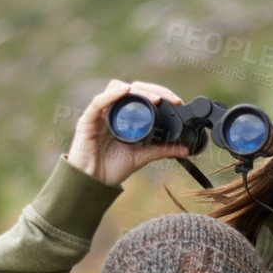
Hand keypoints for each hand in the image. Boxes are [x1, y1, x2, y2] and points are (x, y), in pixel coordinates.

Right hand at [65, 79, 195, 186]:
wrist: (93, 183)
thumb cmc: (111, 168)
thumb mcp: (142, 156)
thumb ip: (161, 150)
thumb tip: (185, 150)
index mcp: (124, 116)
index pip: (142, 95)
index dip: (160, 93)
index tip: (177, 102)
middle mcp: (112, 111)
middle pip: (132, 89)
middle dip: (152, 90)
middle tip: (168, 100)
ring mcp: (99, 114)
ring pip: (117, 89)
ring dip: (137, 91)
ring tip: (154, 99)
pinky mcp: (87, 120)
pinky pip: (99, 102)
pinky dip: (112, 94)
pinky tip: (125, 91)